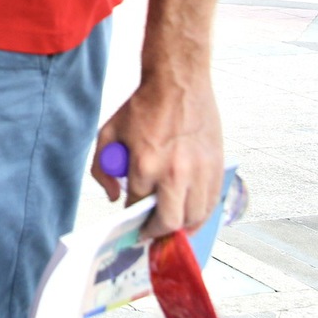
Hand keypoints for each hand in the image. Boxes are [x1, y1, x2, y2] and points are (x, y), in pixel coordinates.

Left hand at [91, 71, 223, 238]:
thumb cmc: (142, 107)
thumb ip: (101, 169)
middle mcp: (175, 172)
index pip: (137, 207)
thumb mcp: (108, 133)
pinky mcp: (216, 167)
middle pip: (168, 222)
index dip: (132, 220)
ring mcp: (199, 171)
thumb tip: (114, 198)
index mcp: (144, 164)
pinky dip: (200, 216)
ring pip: (193, 218)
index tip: (130, 226)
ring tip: (170, 228)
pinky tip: (190, 217)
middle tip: (149, 234)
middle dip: (156, 233)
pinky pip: (211, 204)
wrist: (178, 83)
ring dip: (180, 228)